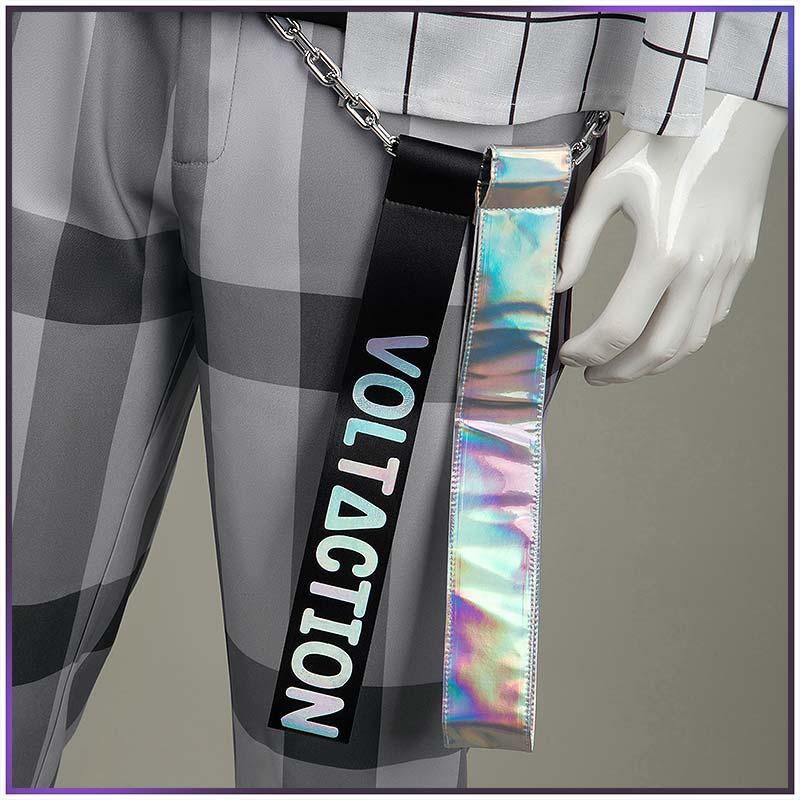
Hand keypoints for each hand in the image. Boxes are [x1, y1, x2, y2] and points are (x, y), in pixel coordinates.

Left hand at [557, 90, 785, 385]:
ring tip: (622, 364)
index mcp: (663, 252)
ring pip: (692, 342)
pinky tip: (660, 333)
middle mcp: (701, 269)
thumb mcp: (605, 187)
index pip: (620, 329)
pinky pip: (713, 317)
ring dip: (654, 364)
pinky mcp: (741, 261)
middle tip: (593, 374)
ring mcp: (727, 268)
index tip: (569, 352)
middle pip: (659, 350)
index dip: (588, 351)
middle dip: (620, 372)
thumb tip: (557, 285)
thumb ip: (577, 243)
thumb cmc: (664, 144)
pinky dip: (684, 337)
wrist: (729, 112)